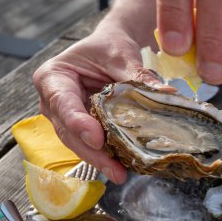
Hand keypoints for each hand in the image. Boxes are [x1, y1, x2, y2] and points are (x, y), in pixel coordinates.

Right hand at [33, 0, 172, 183]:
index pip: (63, 103)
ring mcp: (67, 117)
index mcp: (54, 77)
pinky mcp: (83, 127)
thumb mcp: (121, 56)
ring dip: (100, 159)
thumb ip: (137, 76)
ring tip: (120, 173)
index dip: (78, 123)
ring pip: (79, 143)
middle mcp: (54, 101)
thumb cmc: (109, 47)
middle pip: (69, 131)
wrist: (109, 50)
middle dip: (92, 153)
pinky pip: (92, 143)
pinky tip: (122, 165)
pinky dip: (106, 154)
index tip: (97, 139)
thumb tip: (167, 94)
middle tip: (115, 169)